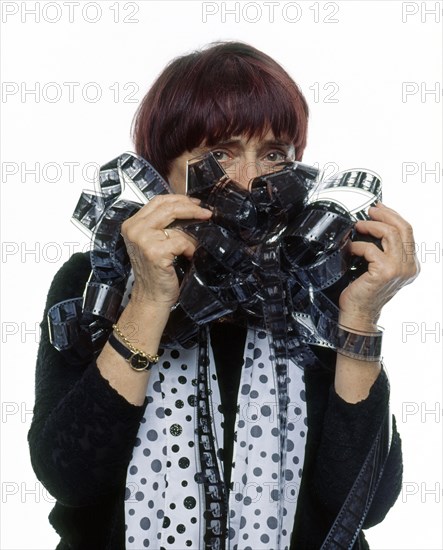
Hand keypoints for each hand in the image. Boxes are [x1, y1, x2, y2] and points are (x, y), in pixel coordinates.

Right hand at [120, 195, 211, 310]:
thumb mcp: (153, 242)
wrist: (150, 297)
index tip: (195, 203)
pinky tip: (189, 256)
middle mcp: (134, 229)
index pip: (158, 201)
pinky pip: (181, 241)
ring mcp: (143, 239)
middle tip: (206, 213)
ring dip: (191, 235)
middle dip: (191, 208)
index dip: (179, 199)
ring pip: (177, 224)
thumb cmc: (155, 272)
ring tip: (193, 246)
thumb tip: (189, 208)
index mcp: (132, 224)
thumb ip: (163, 225)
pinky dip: (190, 248)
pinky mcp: (155, 251)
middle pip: (168, 207)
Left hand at [338, 202, 419, 330]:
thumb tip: (373, 225)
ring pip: (391, 234)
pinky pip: (371, 248)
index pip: (407, 232)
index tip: (379, 209)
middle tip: (370, 211)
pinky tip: (350, 249)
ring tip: (358, 226)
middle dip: (385, 215)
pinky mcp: (385, 271)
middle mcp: (409, 266)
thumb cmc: (364, 291)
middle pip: (404, 228)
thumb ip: (383, 250)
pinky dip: (358, 245)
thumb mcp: (378, 267)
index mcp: (410, 264)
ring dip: (372, 226)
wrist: (358, 313)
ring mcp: (399, 269)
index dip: (393, 216)